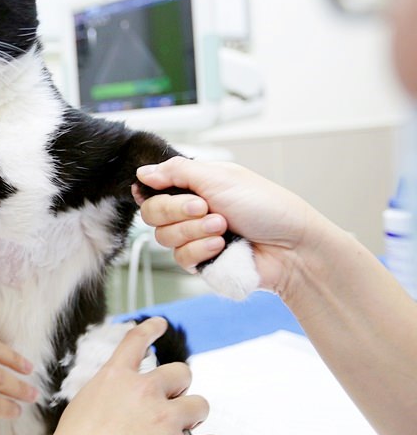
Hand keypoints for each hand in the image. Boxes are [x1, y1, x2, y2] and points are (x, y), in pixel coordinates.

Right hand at [53, 318, 213, 434]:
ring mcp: (164, 419)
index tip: (160, 323)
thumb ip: (107, 395)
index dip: (151, 329)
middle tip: (170, 404)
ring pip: (200, 405)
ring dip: (191, 417)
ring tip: (180, 429)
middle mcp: (143, 392)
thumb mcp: (82, 407)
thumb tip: (119, 401)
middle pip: (181, 372)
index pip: (136, 340)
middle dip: (178, 388)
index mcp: (115, 378)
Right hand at [135, 157, 322, 294]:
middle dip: (177, 210)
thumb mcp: (219, 177)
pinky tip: (223, 246)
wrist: (291, 247)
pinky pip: (181, 258)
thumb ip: (176, 171)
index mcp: (193, 186)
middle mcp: (189, 211)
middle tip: (205, 207)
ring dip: (194, 230)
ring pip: (163, 238)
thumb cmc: (266, 206)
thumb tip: (142, 172)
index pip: (153, 188)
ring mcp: (194, 238)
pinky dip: (201, 250)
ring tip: (223, 227)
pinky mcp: (201, 263)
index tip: (166, 190)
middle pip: (152, 213)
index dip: (153, 191)